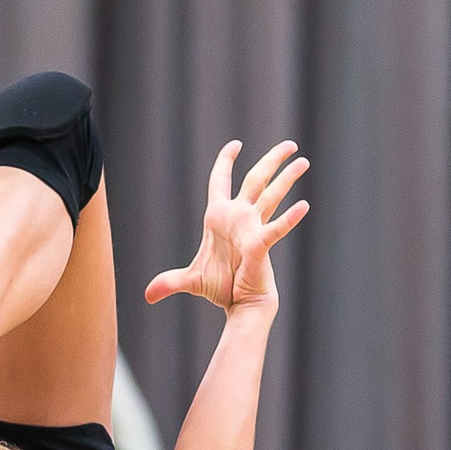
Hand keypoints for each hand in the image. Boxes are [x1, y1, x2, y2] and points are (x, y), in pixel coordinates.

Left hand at [144, 139, 309, 313]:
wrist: (240, 304)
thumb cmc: (221, 288)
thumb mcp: (191, 280)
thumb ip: (169, 282)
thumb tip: (147, 295)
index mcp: (219, 217)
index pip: (220, 180)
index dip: (225, 161)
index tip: (235, 144)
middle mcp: (239, 217)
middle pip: (256, 179)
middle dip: (272, 160)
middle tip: (291, 145)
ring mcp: (251, 228)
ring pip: (271, 196)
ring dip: (286, 178)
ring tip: (303, 161)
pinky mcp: (260, 246)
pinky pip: (275, 229)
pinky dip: (288, 219)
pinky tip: (302, 206)